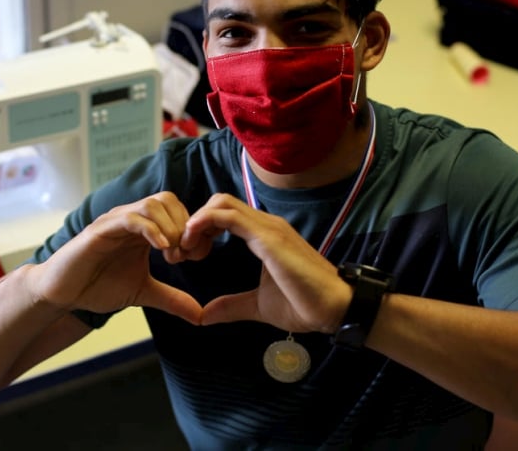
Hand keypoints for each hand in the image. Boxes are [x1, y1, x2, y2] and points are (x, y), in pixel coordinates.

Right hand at [27, 191, 202, 323]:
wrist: (62, 293)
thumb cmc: (98, 286)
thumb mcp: (143, 292)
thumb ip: (172, 299)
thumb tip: (202, 316)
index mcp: (143, 228)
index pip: (177, 211)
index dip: (192, 230)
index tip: (196, 256)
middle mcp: (131, 218)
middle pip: (168, 200)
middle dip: (183, 226)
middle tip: (184, 255)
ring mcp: (115, 221)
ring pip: (153, 204)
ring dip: (170, 227)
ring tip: (172, 254)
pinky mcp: (101, 229)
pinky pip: (131, 218)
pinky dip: (150, 229)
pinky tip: (160, 247)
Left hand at [177, 193, 351, 332]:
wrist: (335, 309)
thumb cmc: (305, 305)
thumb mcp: (258, 306)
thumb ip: (231, 305)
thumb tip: (204, 315)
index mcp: (263, 235)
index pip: (223, 214)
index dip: (200, 229)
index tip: (188, 254)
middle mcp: (265, 224)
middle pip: (218, 202)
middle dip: (193, 222)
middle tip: (182, 252)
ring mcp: (268, 227)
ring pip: (220, 203)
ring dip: (195, 222)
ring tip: (186, 250)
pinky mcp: (269, 237)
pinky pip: (229, 216)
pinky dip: (204, 223)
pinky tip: (194, 244)